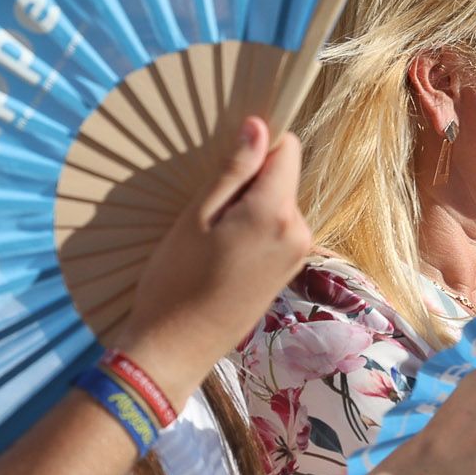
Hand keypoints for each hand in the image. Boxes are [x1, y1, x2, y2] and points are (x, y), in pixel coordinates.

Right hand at [120, 117, 311, 385]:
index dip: (260, 145)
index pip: (288, 150)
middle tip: (208, 207)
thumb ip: (234, 171)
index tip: (227, 157)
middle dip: (250, 181)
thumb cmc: (176, 281)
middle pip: (283, 178)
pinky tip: (222, 252)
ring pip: (279, 204)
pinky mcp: (289, 270)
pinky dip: (254, 228)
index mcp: (276, 214)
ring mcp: (298, 254)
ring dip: (250, 206)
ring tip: (211, 235)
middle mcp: (299, 232)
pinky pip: (278, 230)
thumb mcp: (196, 217)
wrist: (178, 348)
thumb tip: (260, 126)